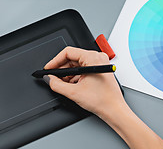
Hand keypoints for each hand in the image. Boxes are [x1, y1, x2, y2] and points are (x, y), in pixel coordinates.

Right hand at [44, 47, 162, 148]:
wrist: (114, 110)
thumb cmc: (102, 101)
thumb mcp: (74, 92)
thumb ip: (57, 84)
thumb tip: (49, 79)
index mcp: (92, 58)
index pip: (68, 52)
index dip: (55, 61)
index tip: (48, 68)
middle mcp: (97, 58)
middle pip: (72, 58)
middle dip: (61, 69)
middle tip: (52, 77)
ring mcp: (99, 63)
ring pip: (77, 64)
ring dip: (68, 74)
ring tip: (62, 84)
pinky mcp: (99, 69)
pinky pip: (83, 68)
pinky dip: (75, 76)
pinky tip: (71, 85)